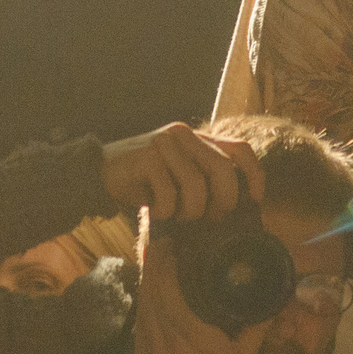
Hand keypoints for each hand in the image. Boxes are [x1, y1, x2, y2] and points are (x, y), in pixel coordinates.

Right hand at [101, 122, 266, 220]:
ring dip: (189, 211)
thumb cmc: (144, 183)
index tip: (255, 200)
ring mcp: (164, 143)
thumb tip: (236, 209)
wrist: (97, 175)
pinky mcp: (145, 156)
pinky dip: (164, 211)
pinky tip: (155, 211)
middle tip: (211, 218)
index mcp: (197, 137)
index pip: (240, 148)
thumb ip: (203, 180)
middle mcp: (184, 134)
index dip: (255, 175)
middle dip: (223, 202)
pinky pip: (168, 193)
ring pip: (196, 185)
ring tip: (176, 216)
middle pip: (223, 169)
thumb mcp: (178, 177)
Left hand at [134, 232, 266, 353]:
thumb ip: (258, 325)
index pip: (172, 296)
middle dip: (155, 266)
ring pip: (143, 307)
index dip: (168, 269)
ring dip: (147, 281)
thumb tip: (273, 296)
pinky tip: (150, 289)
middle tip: (163, 245)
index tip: (173, 249)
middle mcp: (169, 344)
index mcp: (195, 340)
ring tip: (155, 260)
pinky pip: (139, 323)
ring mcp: (151, 352)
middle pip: (153, 296)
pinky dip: (144, 302)